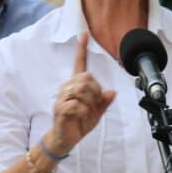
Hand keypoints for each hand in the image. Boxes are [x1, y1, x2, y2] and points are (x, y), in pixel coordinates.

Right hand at [43, 31, 115, 156]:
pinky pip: (76, 104)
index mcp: (76, 86)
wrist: (66, 139)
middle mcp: (67, 88)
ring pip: (81, 89)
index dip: (82, 48)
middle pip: (86, 77)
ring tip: (86, 111)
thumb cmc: (79, 123)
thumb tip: (112, 92)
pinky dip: (83, 111)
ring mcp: (62, 97)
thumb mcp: (96, 113)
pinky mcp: (59, 109)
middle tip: (94, 104)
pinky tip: (80, 116)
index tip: (85, 33)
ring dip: (89, 101)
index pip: (79, 63)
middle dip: (95, 91)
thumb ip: (104, 102)